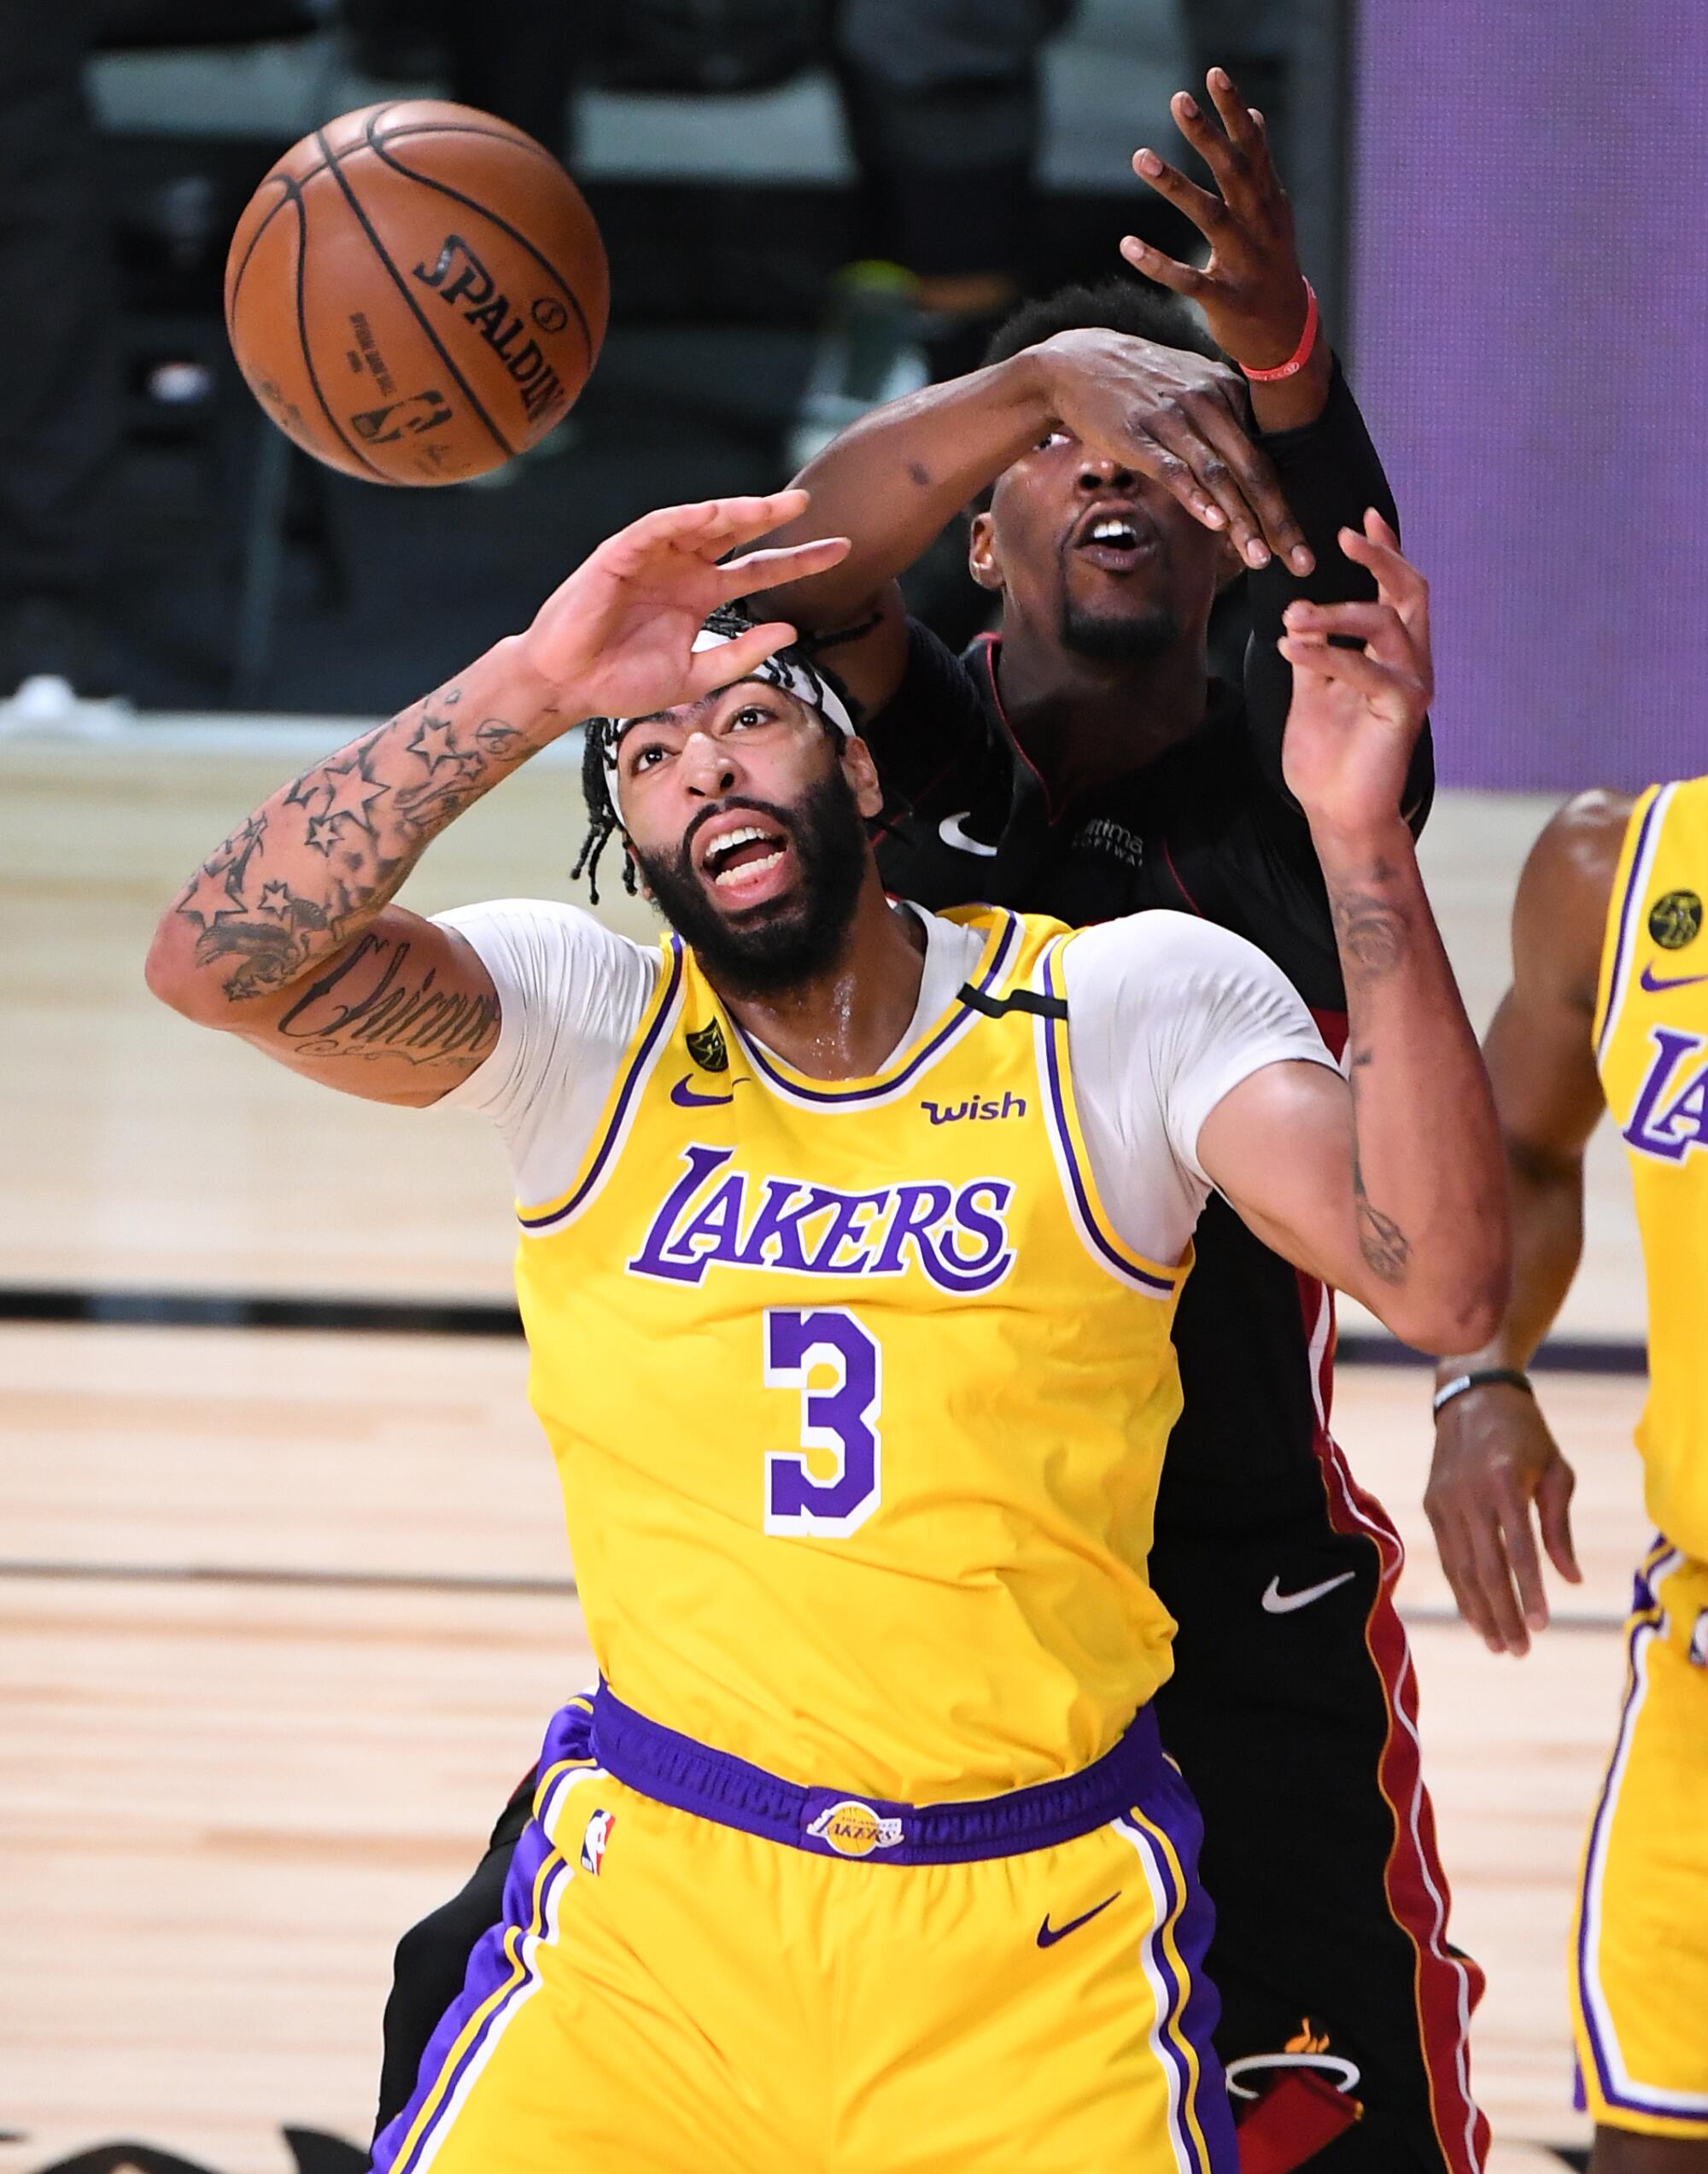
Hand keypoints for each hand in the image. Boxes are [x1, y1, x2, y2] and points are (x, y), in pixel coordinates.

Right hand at [518, 490, 848, 722]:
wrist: (569, 687)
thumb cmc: (622, 682)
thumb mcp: (696, 675)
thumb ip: (741, 654)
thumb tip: (791, 631)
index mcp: (700, 596)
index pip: (759, 572)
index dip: (798, 562)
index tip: (840, 552)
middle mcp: (682, 570)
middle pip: (737, 535)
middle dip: (773, 518)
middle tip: (810, 504)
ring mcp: (653, 559)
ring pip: (702, 523)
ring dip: (736, 511)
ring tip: (773, 506)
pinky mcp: (620, 554)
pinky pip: (658, 527)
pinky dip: (687, 518)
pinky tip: (716, 513)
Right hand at [1035, 327, 1311, 572]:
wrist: (1079, 362)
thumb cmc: (1138, 384)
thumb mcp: (1190, 388)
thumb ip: (1221, 422)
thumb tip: (1245, 469)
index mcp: (1227, 394)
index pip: (1264, 460)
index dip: (1284, 509)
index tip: (1300, 550)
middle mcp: (1207, 403)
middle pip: (1252, 471)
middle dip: (1278, 522)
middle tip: (1300, 563)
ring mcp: (1173, 419)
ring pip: (1218, 474)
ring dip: (1242, 520)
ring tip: (1260, 559)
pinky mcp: (1138, 434)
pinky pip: (1173, 469)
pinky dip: (1196, 496)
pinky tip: (1215, 523)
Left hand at [1121, 67, 1310, 374]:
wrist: (1288, 336)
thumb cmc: (1272, 266)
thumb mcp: (1274, 214)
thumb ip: (1259, 167)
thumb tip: (1253, 114)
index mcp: (1268, 204)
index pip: (1253, 148)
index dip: (1234, 112)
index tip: (1214, 74)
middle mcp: (1259, 227)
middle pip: (1233, 172)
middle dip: (1207, 135)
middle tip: (1178, 100)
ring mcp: (1244, 263)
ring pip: (1210, 216)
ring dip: (1175, 186)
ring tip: (1140, 155)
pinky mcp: (1225, 300)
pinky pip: (1187, 281)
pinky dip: (1157, 264)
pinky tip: (1127, 245)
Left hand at [1276, 511, 1430, 837]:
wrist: (1334, 810)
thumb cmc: (1327, 756)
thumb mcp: (1311, 690)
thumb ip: (1313, 650)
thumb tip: (1299, 614)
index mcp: (1390, 654)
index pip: (1395, 591)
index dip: (1384, 551)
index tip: (1362, 520)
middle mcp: (1409, 662)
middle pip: (1411, 591)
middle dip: (1382, 557)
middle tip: (1346, 538)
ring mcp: (1411, 684)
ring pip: (1387, 622)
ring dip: (1336, 611)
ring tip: (1293, 617)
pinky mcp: (1403, 709)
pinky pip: (1367, 668)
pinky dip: (1326, 652)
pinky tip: (1289, 647)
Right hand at [1426, 1383, 1581, 1653]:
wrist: (1472, 1396)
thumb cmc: (1526, 1435)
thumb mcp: (1556, 1471)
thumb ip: (1560, 1527)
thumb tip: (1571, 1580)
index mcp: (1504, 1481)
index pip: (1518, 1549)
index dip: (1530, 1591)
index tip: (1542, 1626)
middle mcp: (1469, 1494)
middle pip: (1485, 1567)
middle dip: (1503, 1614)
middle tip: (1519, 1650)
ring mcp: (1444, 1500)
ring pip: (1460, 1568)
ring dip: (1479, 1611)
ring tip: (1498, 1645)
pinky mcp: (1431, 1505)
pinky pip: (1446, 1556)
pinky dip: (1460, 1589)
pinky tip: (1475, 1615)